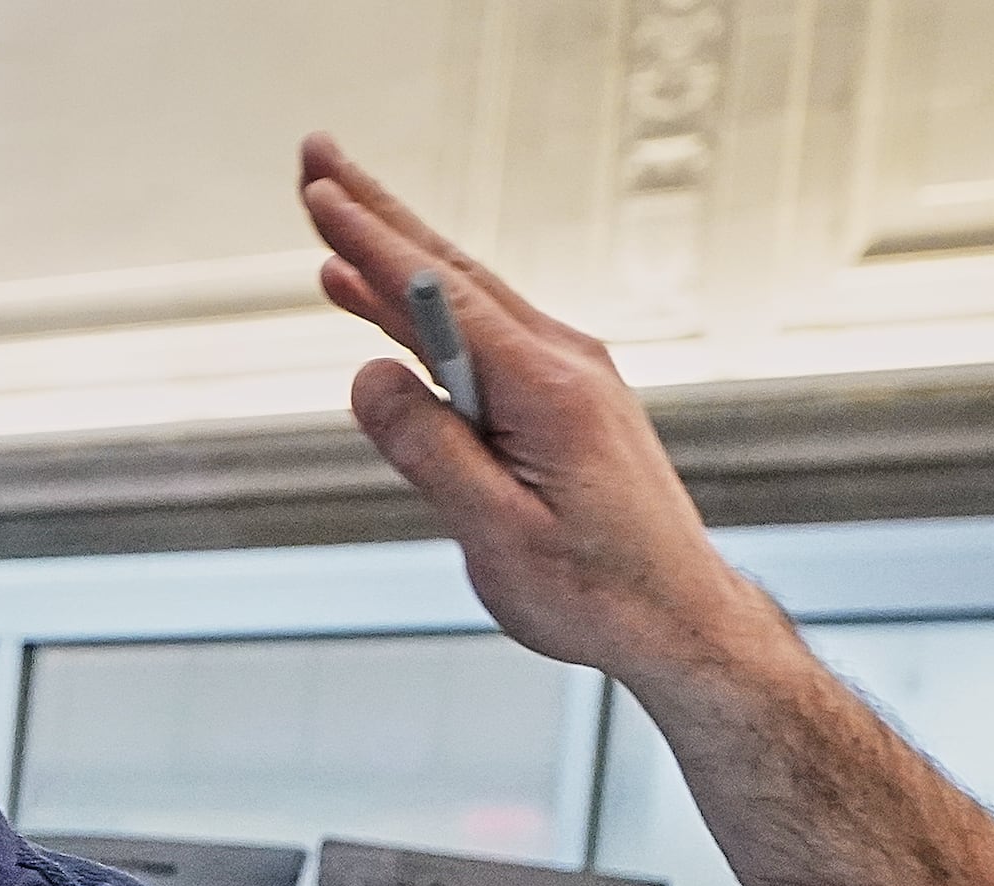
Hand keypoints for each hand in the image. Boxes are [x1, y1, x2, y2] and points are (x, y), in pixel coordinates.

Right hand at [297, 134, 800, 700]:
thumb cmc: (593, 591)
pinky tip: (373, 303)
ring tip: (331, 215)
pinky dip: (420, 309)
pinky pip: (479, 336)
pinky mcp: (561, 399)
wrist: (678, 618)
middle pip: (451, 272)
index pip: (441, 298)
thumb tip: (368, 375)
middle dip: (377, 213)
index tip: (317, 196)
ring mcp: (566, 376)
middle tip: (315, 158)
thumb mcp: (497, 534)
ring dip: (392, 255)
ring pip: (463, 298)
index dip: (371, 245)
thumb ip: (430, 451)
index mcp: (547, 390)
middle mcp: (563, 363)